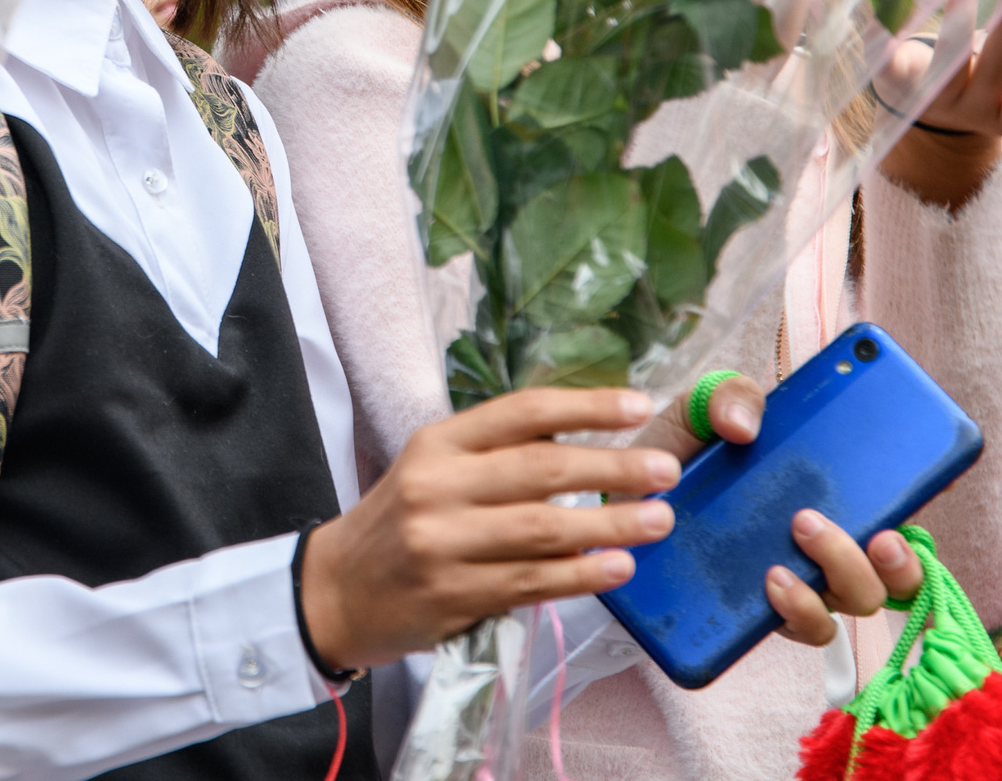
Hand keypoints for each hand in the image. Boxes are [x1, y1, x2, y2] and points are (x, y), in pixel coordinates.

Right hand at [299, 388, 679, 671]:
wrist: (335, 590)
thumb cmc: (400, 522)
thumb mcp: (433, 469)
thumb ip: (497, 456)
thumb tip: (588, 444)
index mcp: (436, 443)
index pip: (521, 413)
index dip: (584, 406)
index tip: (638, 406)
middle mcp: (437, 487)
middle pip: (541, 470)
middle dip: (613, 467)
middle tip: (666, 470)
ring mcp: (443, 544)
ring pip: (544, 530)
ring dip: (611, 525)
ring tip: (659, 520)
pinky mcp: (452, 595)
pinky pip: (531, 583)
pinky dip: (580, 575)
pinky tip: (618, 568)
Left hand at [640, 372, 927, 649]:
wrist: (624, 496)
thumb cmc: (680, 455)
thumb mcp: (701, 412)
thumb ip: (729, 397)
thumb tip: (745, 425)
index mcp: (830, 495)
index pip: (897, 506)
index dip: (927, 499)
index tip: (927, 489)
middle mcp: (828, 545)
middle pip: (892, 572)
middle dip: (888, 557)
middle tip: (822, 518)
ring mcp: (803, 582)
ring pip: (854, 602)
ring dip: (838, 575)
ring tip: (790, 549)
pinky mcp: (766, 613)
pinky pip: (805, 628)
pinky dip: (797, 611)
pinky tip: (769, 583)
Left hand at [875, 0, 1001, 210]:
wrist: (927, 110)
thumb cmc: (993, 81)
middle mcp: (973, 113)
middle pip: (994, 71)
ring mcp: (932, 101)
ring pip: (947, 64)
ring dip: (958, 20)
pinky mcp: (896, 84)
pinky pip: (886, 66)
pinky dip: (880, 44)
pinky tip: (876, 20)